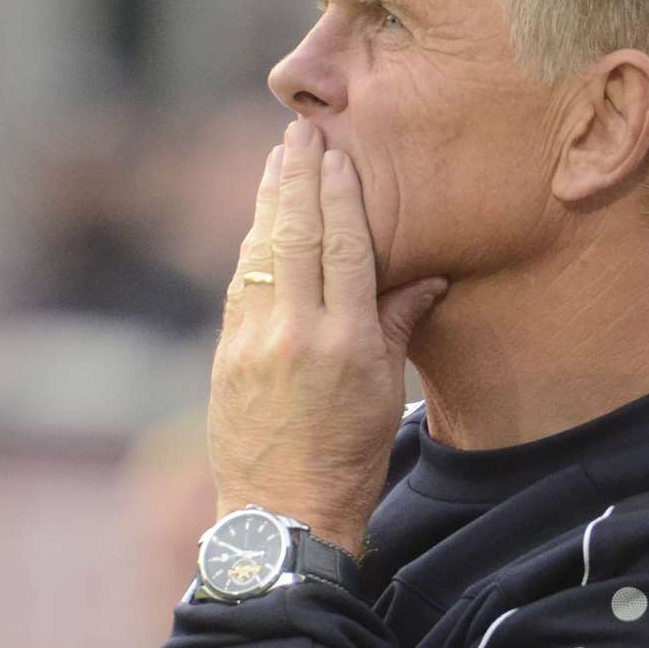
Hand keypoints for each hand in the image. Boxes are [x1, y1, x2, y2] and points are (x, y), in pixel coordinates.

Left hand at [207, 119, 448, 555]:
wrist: (281, 516)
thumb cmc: (349, 458)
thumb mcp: (385, 392)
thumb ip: (398, 323)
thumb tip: (424, 275)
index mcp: (343, 342)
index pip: (343, 246)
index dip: (341, 194)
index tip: (337, 153)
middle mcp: (292, 332)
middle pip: (295, 234)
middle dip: (297, 177)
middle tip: (299, 131)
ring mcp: (250, 341)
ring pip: (259, 251)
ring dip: (269, 200)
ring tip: (277, 159)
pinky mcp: (224, 354)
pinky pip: (240, 283)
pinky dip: (252, 244)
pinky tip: (260, 220)